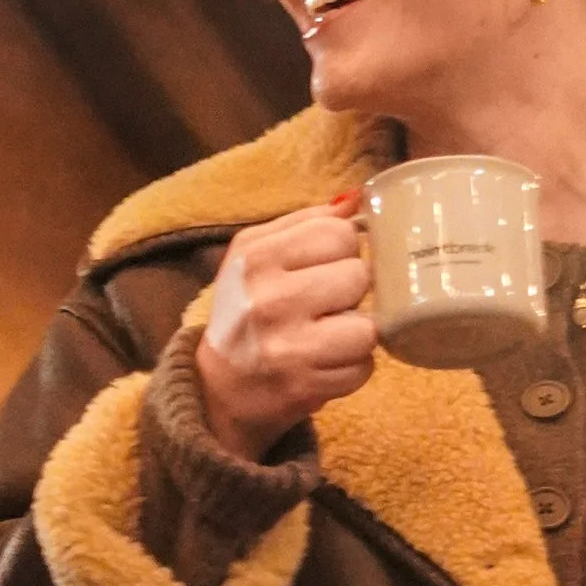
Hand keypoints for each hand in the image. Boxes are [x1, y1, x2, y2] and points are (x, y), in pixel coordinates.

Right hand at [196, 195, 375, 459]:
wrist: (217, 388)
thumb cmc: (244, 311)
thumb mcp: (256, 255)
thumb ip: (306, 223)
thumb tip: (358, 198)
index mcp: (256, 258)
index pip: (339, 233)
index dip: (342, 250)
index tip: (325, 267)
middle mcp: (268, 300)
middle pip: (359, 276)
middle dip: (350, 291)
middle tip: (325, 304)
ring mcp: (286, 347)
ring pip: (367, 326)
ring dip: (357, 332)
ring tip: (329, 334)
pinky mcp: (304, 387)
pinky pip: (363, 368)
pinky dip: (351, 367)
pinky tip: (325, 363)